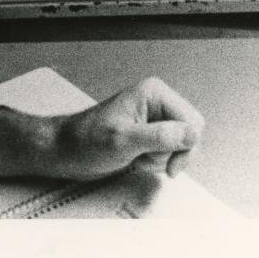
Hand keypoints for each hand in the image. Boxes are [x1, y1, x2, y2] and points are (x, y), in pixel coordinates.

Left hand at [42, 78, 204, 180]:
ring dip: (161, 159)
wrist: (66, 151)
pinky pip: (168, 152)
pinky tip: (136, 159)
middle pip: (190, 133)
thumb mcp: (123, 140)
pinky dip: (155, 162)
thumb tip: (189, 134)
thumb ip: (159, 136)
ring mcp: (153, 119)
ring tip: (137, 156)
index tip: (171, 164)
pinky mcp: (149, 134)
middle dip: (173, 153)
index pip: (192, 121)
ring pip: (180, 145)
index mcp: (154, 93)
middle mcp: (156, 103)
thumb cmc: (84, 141)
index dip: (186, 146)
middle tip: (150, 160)